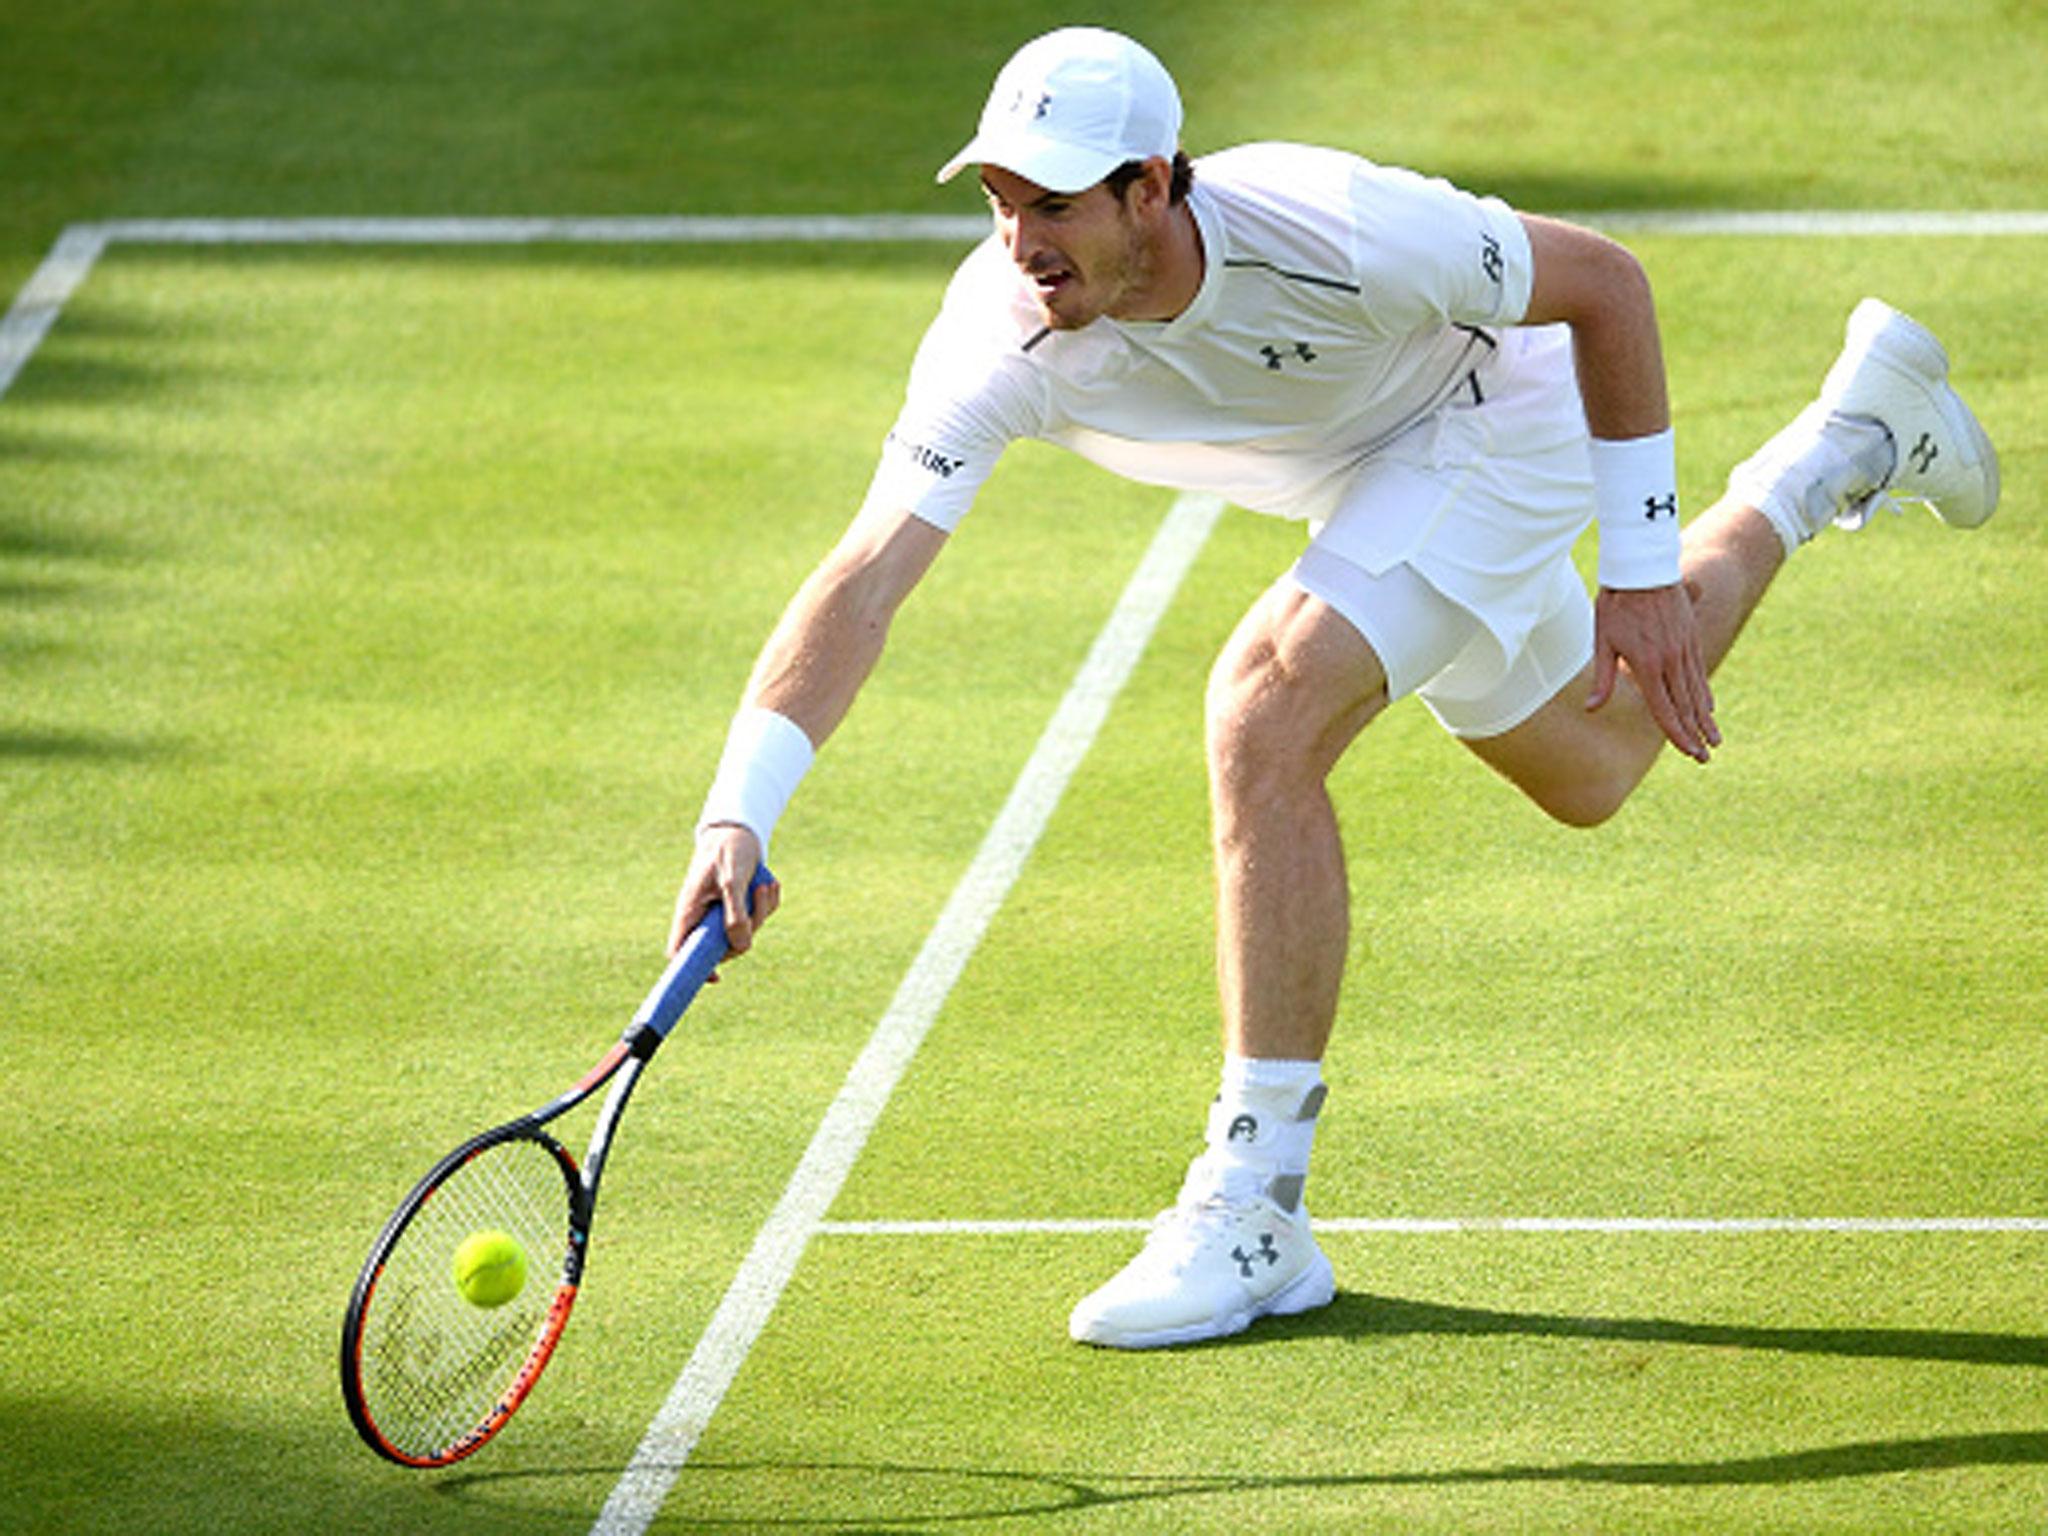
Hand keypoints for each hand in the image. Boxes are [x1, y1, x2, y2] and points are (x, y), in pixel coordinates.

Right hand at [668, 823, 779, 959]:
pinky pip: (757, 918)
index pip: (680, 949)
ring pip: (745, 932)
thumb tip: (741, 946)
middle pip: (723, 946)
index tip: (716, 978)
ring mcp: (721, 912)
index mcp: (690, 910)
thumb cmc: (728, 850)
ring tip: (765, 884)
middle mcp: (704, 915)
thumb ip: (736, 913)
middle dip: (748, 929)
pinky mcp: (739, 906)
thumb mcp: (733, 879)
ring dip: (761, 912)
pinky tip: (769, 883)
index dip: (692, 968)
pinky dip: (768, 904)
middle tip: (757, 901)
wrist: (738, 829)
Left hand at [1587, 582, 1719, 762]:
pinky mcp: (1690, 638)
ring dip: (1705, 718)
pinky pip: (1700, 672)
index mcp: (1647, 665)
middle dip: (1695, 734)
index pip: (1665, 709)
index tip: (1690, 752)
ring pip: (1697, 691)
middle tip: (1705, 758)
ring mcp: (1684, 649)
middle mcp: (1670, 660)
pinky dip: (1705, 692)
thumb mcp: (1603, 640)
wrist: (1642, 567)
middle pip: (1685, 705)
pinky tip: (1709, 707)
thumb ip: (1603, 678)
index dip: (1678, 734)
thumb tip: (1591, 709)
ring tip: (1715, 739)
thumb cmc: (1616, 604)